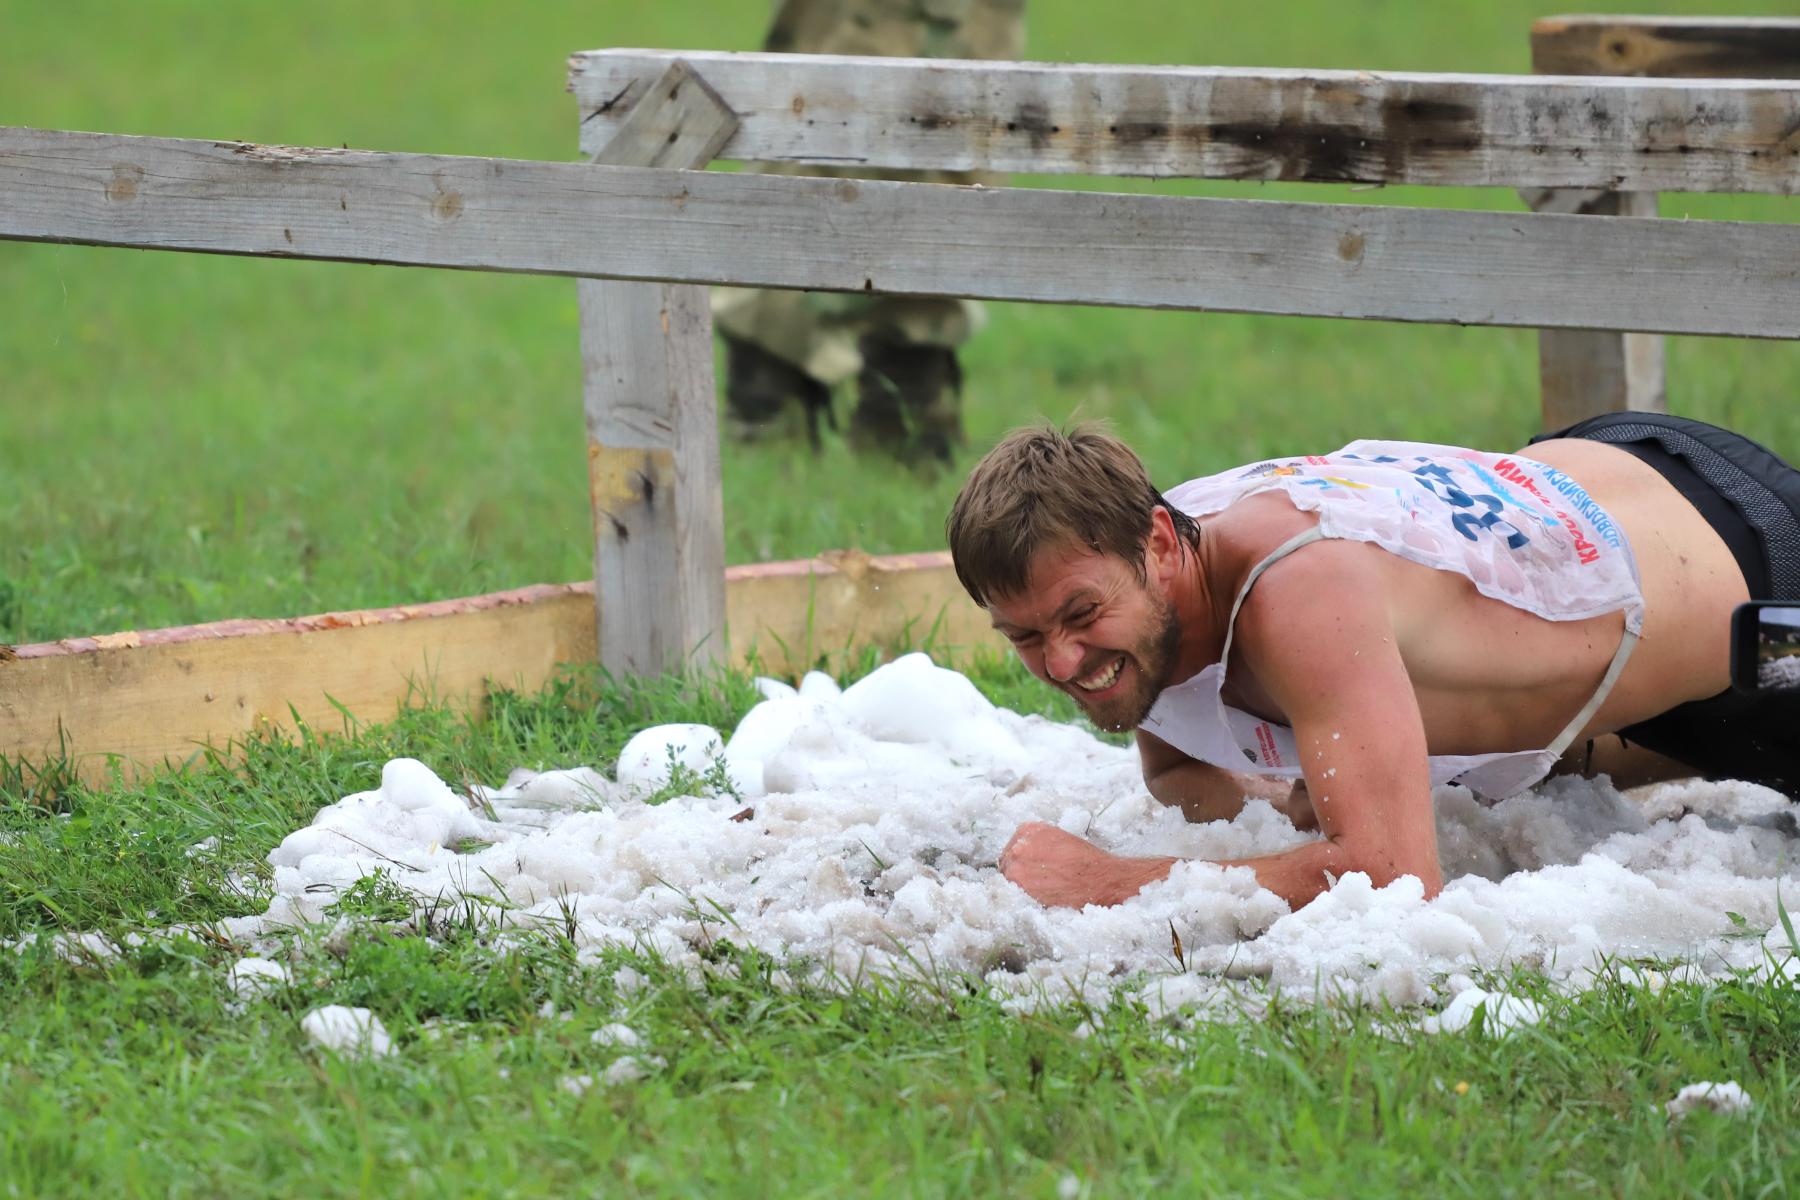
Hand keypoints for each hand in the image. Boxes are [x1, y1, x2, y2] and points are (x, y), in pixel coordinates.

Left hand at [997, 822, 1177, 908]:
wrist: (1103, 879)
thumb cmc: (1087, 861)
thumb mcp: (1059, 838)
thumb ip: (1037, 844)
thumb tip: (1024, 856)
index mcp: (1028, 829)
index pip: (1013, 847)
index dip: (1022, 861)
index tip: (1032, 869)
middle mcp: (1018, 846)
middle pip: (1008, 864)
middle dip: (1020, 874)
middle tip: (1037, 884)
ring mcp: (1017, 868)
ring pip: (1009, 881)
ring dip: (1021, 888)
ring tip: (1043, 892)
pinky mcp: (1021, 889)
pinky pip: (1015, 896)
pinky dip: (1024, 899)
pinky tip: (1042, 900)